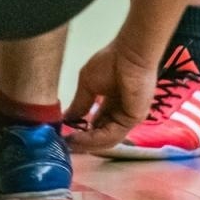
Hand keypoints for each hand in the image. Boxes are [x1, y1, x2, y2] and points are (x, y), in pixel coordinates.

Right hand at [62, 38, 157, 152]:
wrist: (129, 55)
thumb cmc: (110, 62)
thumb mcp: (87, 84)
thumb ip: (79, 104)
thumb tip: (67, 119)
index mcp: (112, 102)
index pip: (97, 124)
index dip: (82, 132)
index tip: (66, 136)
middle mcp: (120, 112)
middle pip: (101, 134)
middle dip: (84, 142)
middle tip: (66, 144)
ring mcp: (128, 117)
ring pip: (106, 139)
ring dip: (87, 143)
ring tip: (70, 143)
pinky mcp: (133, 119)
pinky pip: (112, 135)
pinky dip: (95, 139)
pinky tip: (80, 138)